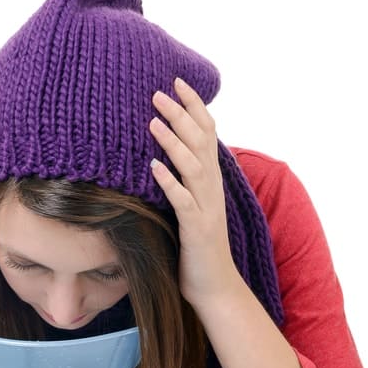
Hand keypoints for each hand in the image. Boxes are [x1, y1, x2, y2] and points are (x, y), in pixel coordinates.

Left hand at [149, 78, 240, 304]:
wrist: (214, 287)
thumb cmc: (196, 248)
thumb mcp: (190, 206)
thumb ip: (183, 180)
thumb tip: (162, 155)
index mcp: (210, 180)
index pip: (207, 133)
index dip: (194, 106)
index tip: (177, 81)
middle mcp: (212, 189)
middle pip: (200, 142)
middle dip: (181, 114)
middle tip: (158, 91)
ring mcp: (206, 208)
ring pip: (193, 166)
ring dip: (173, 142)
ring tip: (153, 121)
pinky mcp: (197, 229)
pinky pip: (183, 201)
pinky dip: (169, 182)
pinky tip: (153, 166)